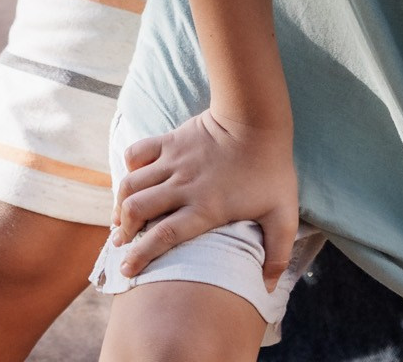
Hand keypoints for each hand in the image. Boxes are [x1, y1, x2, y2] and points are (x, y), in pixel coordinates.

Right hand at [113, 110, 297, 294]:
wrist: (256, 116)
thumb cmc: (270, 167)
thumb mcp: (282, 213)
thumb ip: (277, 252)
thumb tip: (269, 287)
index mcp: (204, 208)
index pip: (163, 236)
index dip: (141, 255)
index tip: (126, 269)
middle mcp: (183, 186)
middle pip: (138, 210)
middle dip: (123, 230)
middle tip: (121, 243)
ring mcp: (174, 161)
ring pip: (132, 184)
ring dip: (120, 203)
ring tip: (120, 218)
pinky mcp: (171, 140)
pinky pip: (137, 152)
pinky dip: (129, 167)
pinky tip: (132, 178)